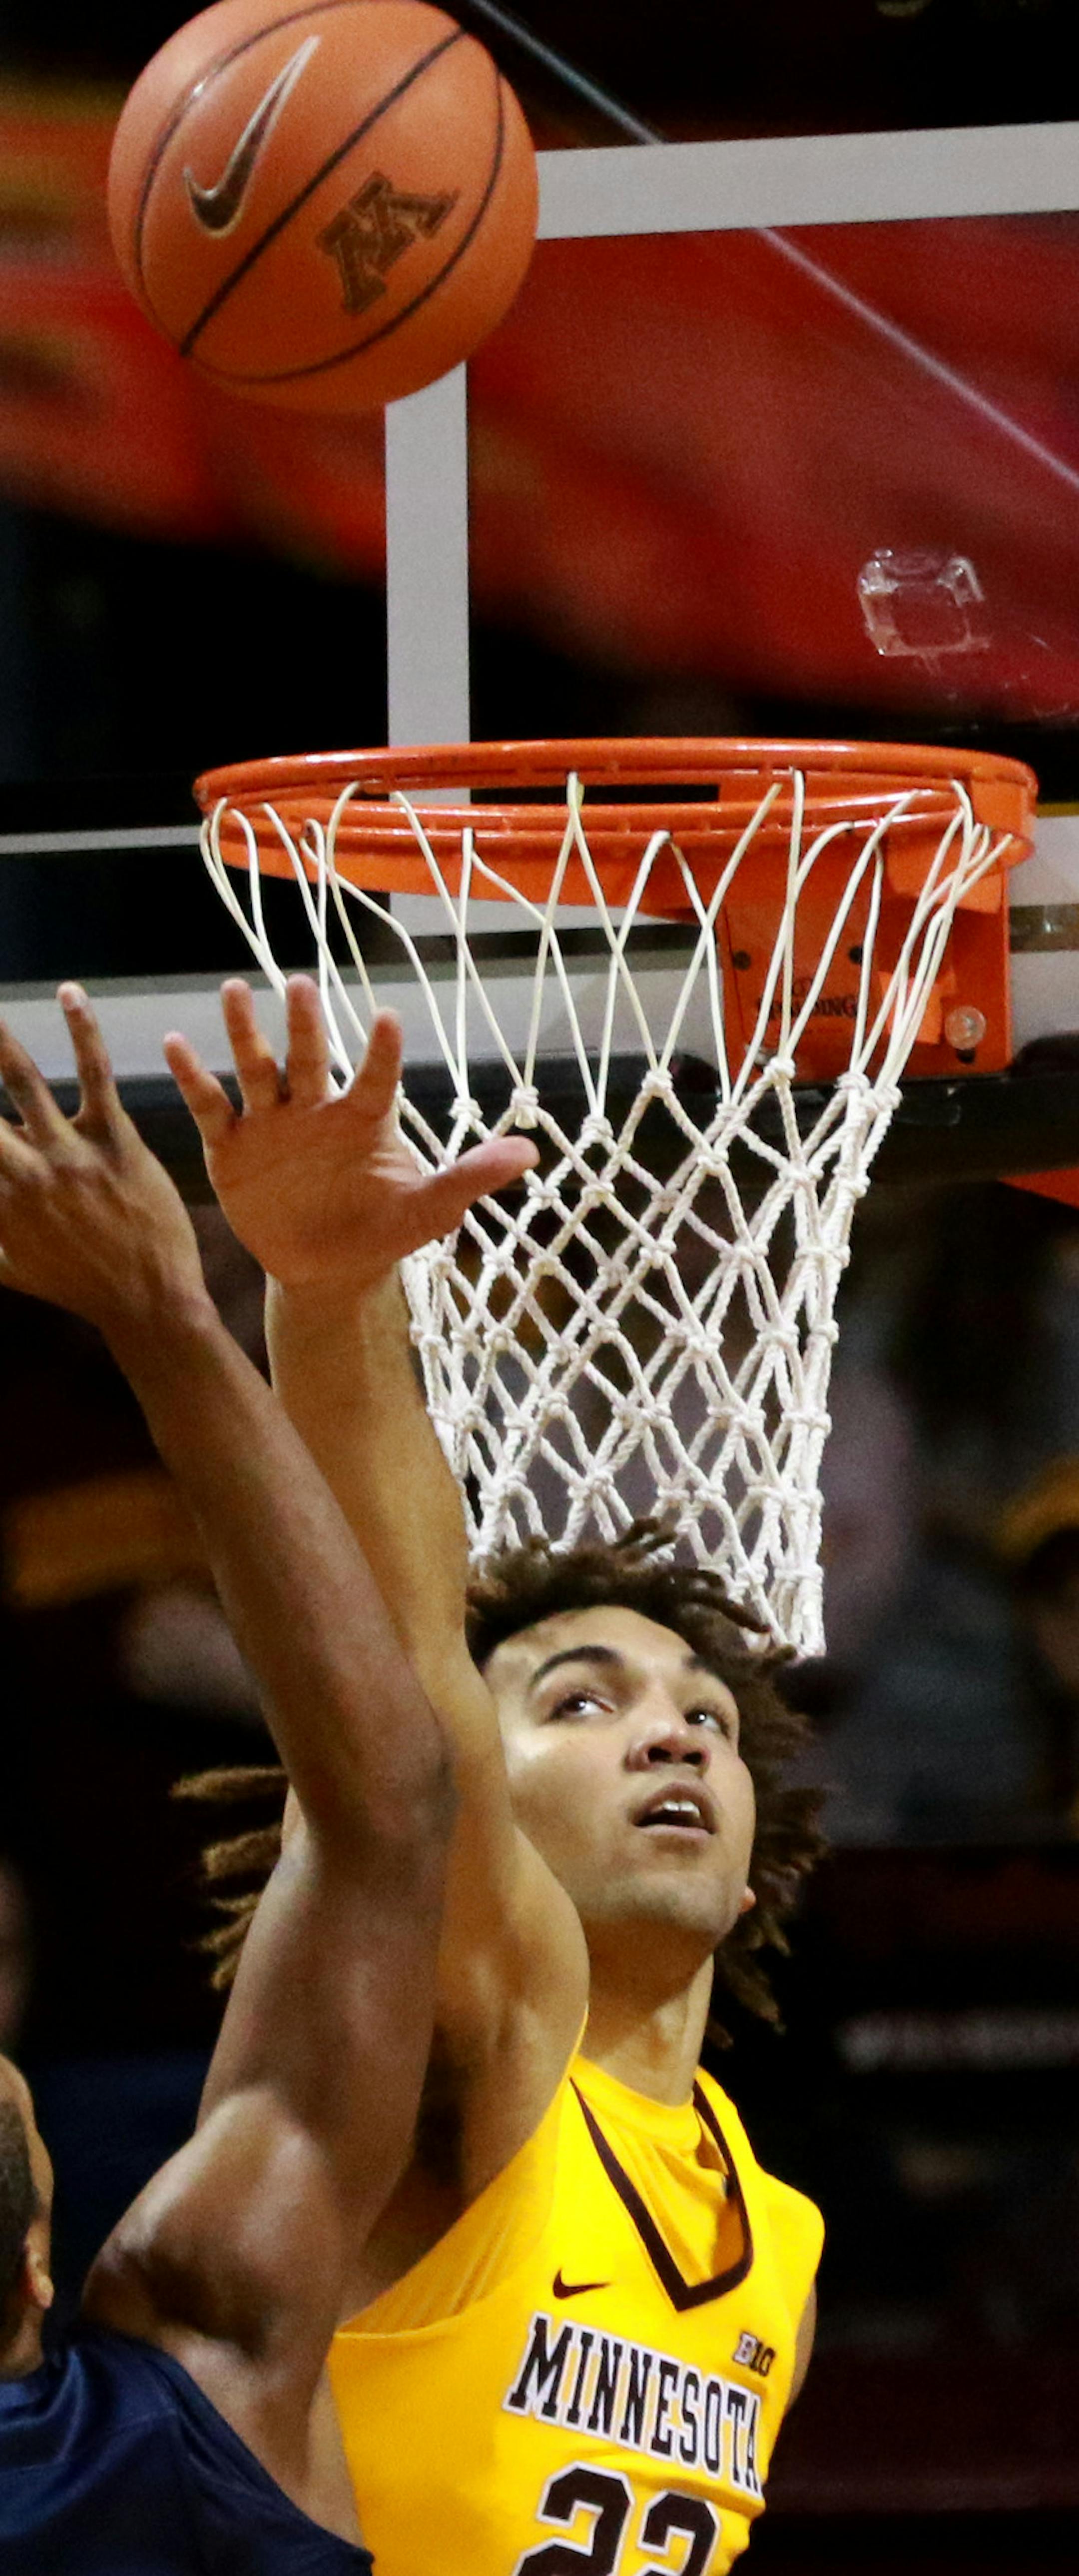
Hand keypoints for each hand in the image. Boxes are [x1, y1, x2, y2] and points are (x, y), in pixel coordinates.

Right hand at [0, 988, 208, 1339]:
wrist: (147, 1302)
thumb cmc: (77, 1285)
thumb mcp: (10, 1267)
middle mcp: (23, 1173)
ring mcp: (68, 1154)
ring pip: (23, 1080)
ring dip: (0, 1039)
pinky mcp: (114, 1140)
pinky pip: (96, 1074)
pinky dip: (82, 1030)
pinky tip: (70, 995)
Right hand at [164, 978, 537, 1295]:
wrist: (326, 1271)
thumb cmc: (381, 1231)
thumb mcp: (428, 1210)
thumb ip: (470, 1177)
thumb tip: (530, 1153)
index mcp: (365, 1117)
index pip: (375, 1076)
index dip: (379, 1052)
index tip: (386, 1020)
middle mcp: (316, 1108)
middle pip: (309, 1058)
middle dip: (305, 1025)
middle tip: (301, 983)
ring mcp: (271, 1123)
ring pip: (257, 1068)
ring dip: (246, 1032)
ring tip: (235, 990)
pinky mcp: (232, 1146)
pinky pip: (211, 1106)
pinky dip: (193, 1077)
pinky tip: (176, 1044)